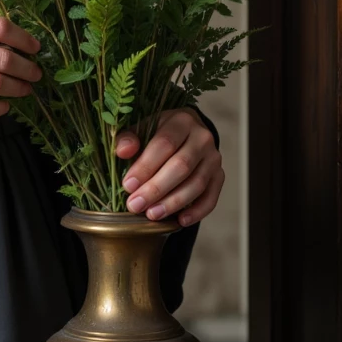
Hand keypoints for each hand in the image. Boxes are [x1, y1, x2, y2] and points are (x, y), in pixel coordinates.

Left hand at [114, 109, 223, 226]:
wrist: (185, 134)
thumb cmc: (157, 133)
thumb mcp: (142, 128)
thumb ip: (129, 138)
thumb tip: (123, 151)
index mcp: (181, 121)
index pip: (164, 144)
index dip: (145, 166)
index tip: (128, 185)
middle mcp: (202, 138)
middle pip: (181, 166)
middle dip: (156, 189)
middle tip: (135, 205)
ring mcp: (214, 158)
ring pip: (197, 183)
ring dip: (173, 202)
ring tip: (152, 214)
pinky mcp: (219, 176)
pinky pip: (211, 197)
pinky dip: (197, 211)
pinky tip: (180, 220)